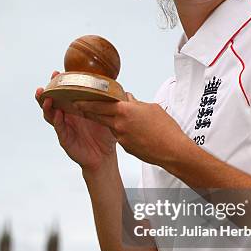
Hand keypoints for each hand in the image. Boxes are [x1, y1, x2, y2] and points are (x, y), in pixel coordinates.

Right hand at [35, 71, 116, 171]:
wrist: (105, 156)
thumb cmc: (104, 135)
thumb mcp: (106, 115)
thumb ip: (106, 102)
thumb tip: (114, 86)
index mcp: (76, 108)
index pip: (64, 93)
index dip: (59, 84)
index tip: (57, 73)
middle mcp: (67, 116)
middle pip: (52, 102)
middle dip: (47, 92)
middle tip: (46, 84)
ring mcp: (64, 127)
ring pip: (50, 114)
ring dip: (46, 106)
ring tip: (46, 97)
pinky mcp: (65, 138)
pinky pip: (59, 128)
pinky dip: (57, 120)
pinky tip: (57, 114)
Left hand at [74, 92, 189, 165]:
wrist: (172, 151)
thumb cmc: (166, 129)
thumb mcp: (152, 108)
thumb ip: (136, 103)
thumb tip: (129, 99)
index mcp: (125, 111)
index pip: (100, 104)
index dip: (87, 102)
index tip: (78, 99)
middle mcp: (119, 124)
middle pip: (99, 116)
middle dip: (89, 111)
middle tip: (80, 106)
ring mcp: (121, 137)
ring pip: (111, 126)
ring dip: (112, 121)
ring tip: (123, 119)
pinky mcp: (126, 147)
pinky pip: (120, 136)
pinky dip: (123, 131)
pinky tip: (135, 131)